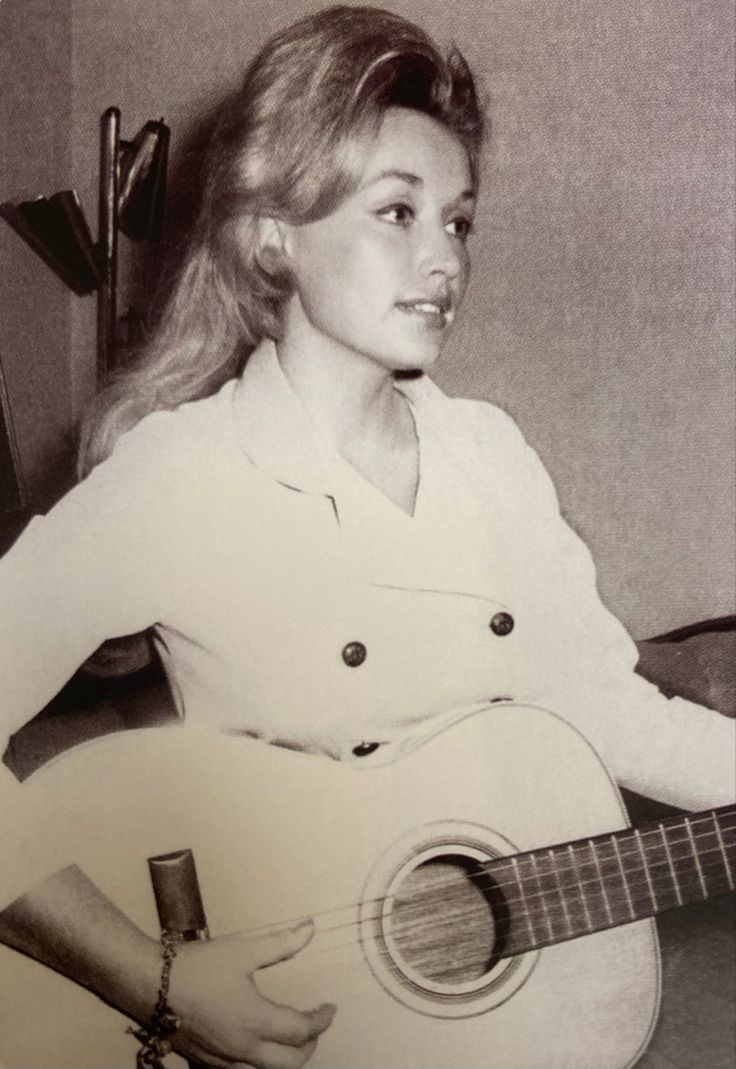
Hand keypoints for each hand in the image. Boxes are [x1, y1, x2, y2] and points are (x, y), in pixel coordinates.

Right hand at [168, 919, 335, 1067]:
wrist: (148, 984)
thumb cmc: (197, 966)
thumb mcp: (243, 950)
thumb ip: (281, 943)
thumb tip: (310, 929)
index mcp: (255, 1022)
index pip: (301, 1031)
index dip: (321, 1021)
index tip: (329, 1008)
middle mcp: (242, 1050)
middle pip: (289, 1064)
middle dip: (308, 1047)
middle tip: (314, 1027)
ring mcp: (221, 1061)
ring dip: (283, 1060)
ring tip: (289, 1039)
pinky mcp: (203, 1062)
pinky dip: (255, 1065)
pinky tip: (254, 1048)